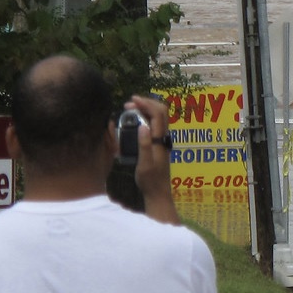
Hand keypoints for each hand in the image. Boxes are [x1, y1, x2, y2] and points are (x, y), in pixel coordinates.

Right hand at [127, 94, 181, 226]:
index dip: (147, 103)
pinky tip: (135, 122)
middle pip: (160, 112)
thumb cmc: (150, 180)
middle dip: (146, 104)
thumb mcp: (144, 164)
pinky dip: (146, 118)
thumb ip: (144, 145)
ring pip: (158, 118)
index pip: (158, 114)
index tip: (132, 99)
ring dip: (146, 110)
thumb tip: (143, 126)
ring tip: (130, 110)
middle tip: (128, 105)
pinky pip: (155, 125)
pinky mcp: (159, 144)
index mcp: (161, 140)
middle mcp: (164, 137)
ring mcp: (162, 140)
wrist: (158, 192)